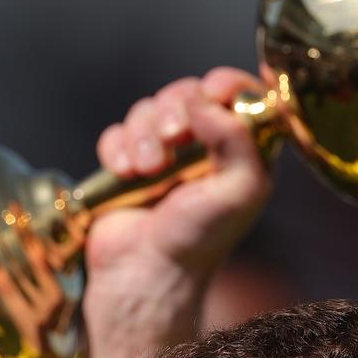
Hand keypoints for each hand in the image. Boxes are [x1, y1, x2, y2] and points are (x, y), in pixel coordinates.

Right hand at [82, 67, 270, 357]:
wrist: (145, 272)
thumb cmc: (199, 240)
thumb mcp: (241, 191)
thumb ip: (240, 139)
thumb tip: (207, 99)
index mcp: (241, 153)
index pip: (240, 96)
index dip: (226, 84)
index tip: (214, 89)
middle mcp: (203, 150)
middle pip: (188, 93)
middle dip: (177, 108)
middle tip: (175, 138)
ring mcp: (163, 157)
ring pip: (149, 110)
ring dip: (145, 134)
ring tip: (148, 170)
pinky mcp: (126, 167)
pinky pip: (117, 133)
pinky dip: (118, 148)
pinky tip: (125, 173)